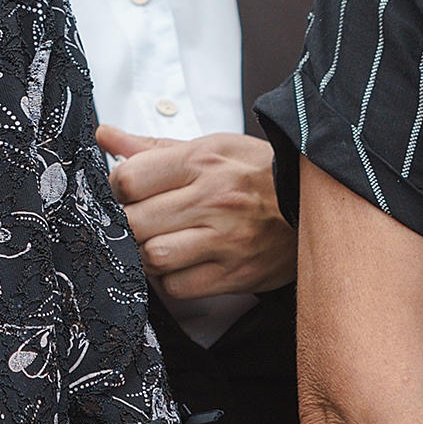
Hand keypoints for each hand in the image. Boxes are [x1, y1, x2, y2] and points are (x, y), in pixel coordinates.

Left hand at [100, 127, 294, 299]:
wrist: (318, 203)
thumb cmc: (260, 172)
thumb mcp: (212, 146)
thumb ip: (154, 146)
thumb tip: (105, 136)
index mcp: (203, 161)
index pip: (128, 180)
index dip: (116, 189)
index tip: (125, 194)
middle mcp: (214, 200)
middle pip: (134, 222)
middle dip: (127, 224)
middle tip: (139, 221)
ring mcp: (226, 241)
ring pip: (152, 258)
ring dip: (147, 254)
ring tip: (160, 241)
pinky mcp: (236, 275)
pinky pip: (178, 287)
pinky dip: (171, 280)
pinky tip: (181, 263)